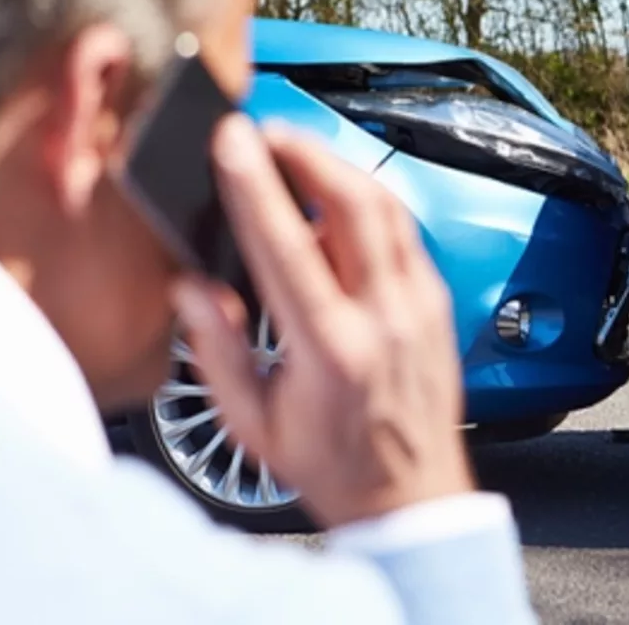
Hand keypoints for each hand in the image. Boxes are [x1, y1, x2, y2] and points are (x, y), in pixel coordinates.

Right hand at [171, 113, 474, 527]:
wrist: (412, 496)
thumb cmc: (334, 465)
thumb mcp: (255, 424)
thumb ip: (217, 352)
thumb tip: (191, 288)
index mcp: (331, 350)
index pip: (288, 244)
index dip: (255, 184)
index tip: (233, 140)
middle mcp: (385, 318)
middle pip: (353, 202)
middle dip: (306, 151)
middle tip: (267, 132)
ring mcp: (420, 306)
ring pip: (388, 207)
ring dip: (340, 167)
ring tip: (298, 152)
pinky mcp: (437, 302)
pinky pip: (405, 232)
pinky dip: (370, 201)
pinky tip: (340, 199)